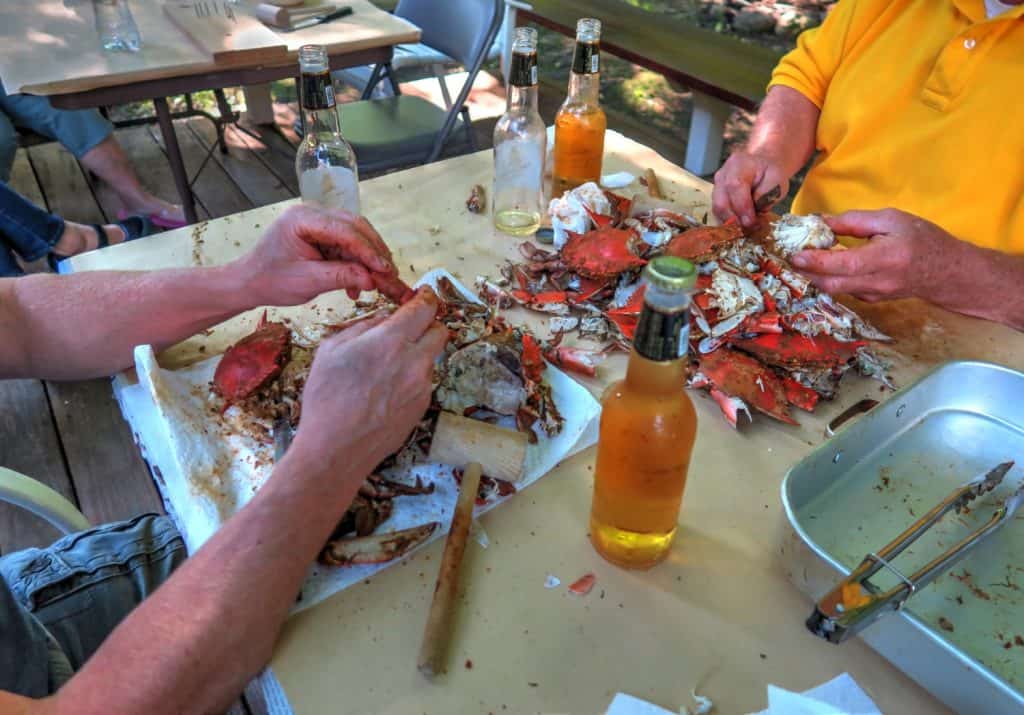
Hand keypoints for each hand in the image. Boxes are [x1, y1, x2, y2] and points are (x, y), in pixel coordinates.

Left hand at [233, 204, 413, 304]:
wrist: (250, 282)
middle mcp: (312, 213)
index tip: (385, 270)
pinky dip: (356, 262)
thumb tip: (371, 279)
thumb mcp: (307, 281)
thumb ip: (341, 276)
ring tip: (377, 281)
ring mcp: (317, 222)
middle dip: (374, 251)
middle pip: (355, 227)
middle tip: (390, 273)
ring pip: (355, 235)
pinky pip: (346, 244)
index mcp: (303, 219)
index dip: (369, 251)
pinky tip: (359, 282)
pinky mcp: (321, 233)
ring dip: (367, 258)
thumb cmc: (271, 280)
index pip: (346, 231)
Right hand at [290, 288, 446, 475]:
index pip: (424, 308)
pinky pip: (423, 382)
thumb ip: (363, 327)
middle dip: (427, 325)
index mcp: (391, 341)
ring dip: (416, 354)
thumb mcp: (332, 349)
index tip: (423, 295)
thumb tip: (384, 319)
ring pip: (430, 358)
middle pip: (440, 331)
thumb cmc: (327, 398)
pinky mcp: (422, 406)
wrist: (336, 448)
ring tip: (386, 368)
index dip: (426, 298)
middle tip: (408, 329)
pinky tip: (385, 390)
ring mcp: (422, 386)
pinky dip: (411, 378)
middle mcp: (414, 361)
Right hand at [712, 150, 789, 228]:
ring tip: (747, 226)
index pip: (735, 187)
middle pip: (721, 202)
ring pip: (717, 210)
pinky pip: (718, 213)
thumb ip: (765, 194)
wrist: (762, 165)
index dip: (742, 208)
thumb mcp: (777, 179)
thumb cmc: (770, 172)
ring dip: (732, 223)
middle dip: (735, 220)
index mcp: (739, 164)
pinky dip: (729, 221)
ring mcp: (716, 186)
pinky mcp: (715, 196)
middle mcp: (722, 174)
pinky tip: (741, 223)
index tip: (753, 222)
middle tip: (750, 228)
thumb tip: (753, 213)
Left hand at [790, 209, 961, 302]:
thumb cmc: (922, 238)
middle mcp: (878, 282)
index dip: (816, 261)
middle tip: (787, 258)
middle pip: (831, 284)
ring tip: (798, 260)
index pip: (843, 264)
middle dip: (805, 273)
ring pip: (834, 290)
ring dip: (813, 277)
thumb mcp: (891, 219)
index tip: (794, 255)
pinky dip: (828, 279)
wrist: (947, 272)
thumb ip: (854, 221)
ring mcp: (873, 295)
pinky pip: (843, 290)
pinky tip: (820, 267)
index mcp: (885, 258)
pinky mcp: (870, 300)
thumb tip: (820, 222)